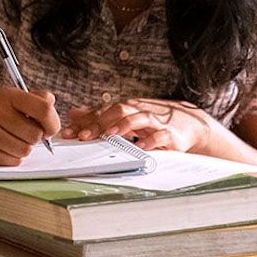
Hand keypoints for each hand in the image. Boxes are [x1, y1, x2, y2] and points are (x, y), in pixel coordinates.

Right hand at [0, 86, 59, 165]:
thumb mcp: (11, 98)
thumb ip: (35, 99)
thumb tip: (51, 102)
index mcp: (7, 96)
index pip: (43, 109)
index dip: (52, 122)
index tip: (48, 128)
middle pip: (35, 134)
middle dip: (34, 138)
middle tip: (24, 134)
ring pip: (25, 150)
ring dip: (23, 148)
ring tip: (11, 140)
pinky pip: (13, 161)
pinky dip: (12, 157)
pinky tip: (2, 147)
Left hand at [61, 98, 211, 151]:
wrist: (188, 124)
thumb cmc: (151, 122)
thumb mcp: (124, 117)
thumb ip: (98, 116)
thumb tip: (73, 113)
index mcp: (125, 109)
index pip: (101, 112)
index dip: (84, 122)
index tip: (68, 133)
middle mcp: (138, 111)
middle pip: (117, 111)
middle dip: (99, 123)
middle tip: (83, 136)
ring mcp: (155, 122)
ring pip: (139, 118)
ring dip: (124, 126)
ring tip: (110, 135)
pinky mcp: (170, 134)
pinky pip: (161, 136)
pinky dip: (151, 140)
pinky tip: (141, 147)